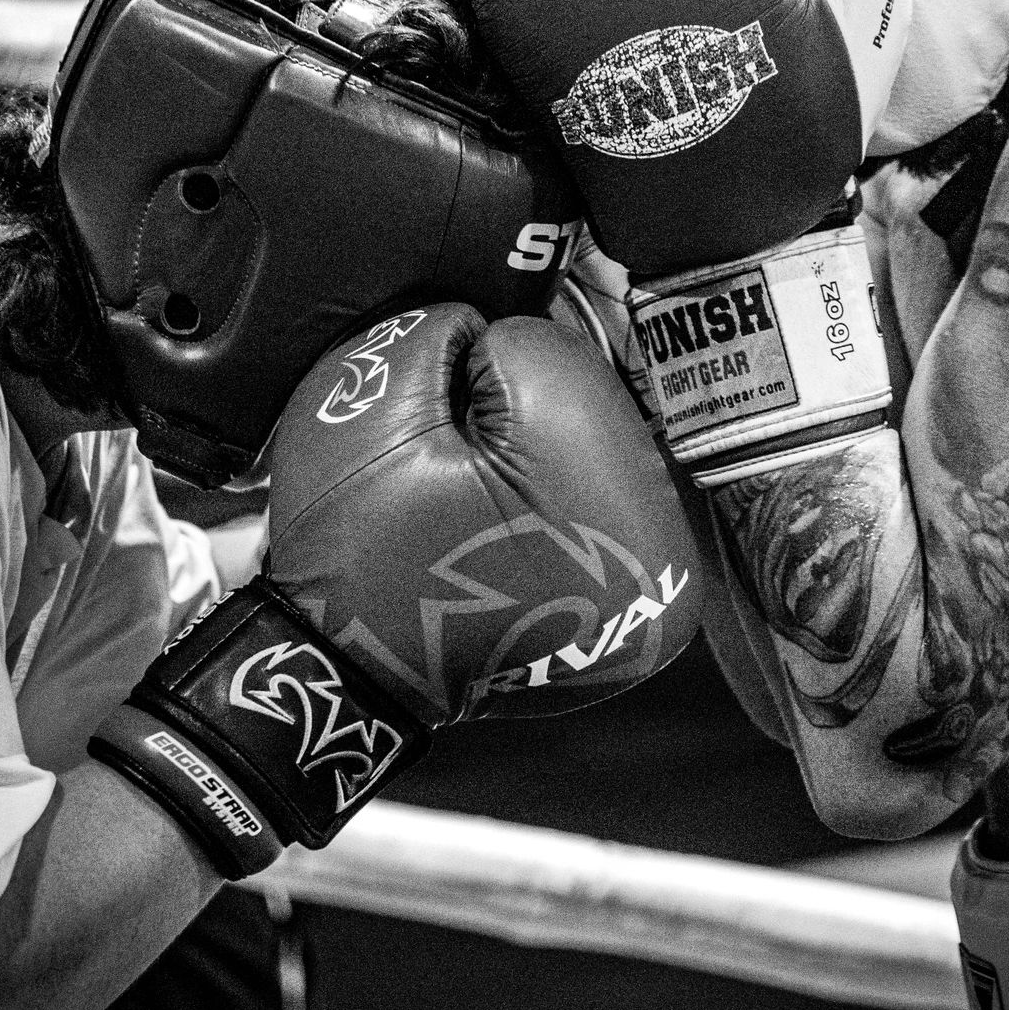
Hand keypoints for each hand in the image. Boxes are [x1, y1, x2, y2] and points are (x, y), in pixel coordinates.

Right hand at [92, 304, 701, 870]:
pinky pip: (610, 504)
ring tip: (474, 508)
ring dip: (543, 451)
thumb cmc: (354, 552)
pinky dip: (563, 501)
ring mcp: (666, 589)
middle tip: (447, 473)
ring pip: (602, 443)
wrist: (342, 681)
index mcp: (601, 490)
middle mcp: (664, 546)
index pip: (539, 348)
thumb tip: (489, 328)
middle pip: (585, 391)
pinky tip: (508, 532)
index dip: (461, 374)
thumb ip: (442, 330)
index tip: (430, 434)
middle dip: (511, 410)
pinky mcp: (648, 615)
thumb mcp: (367, 402)